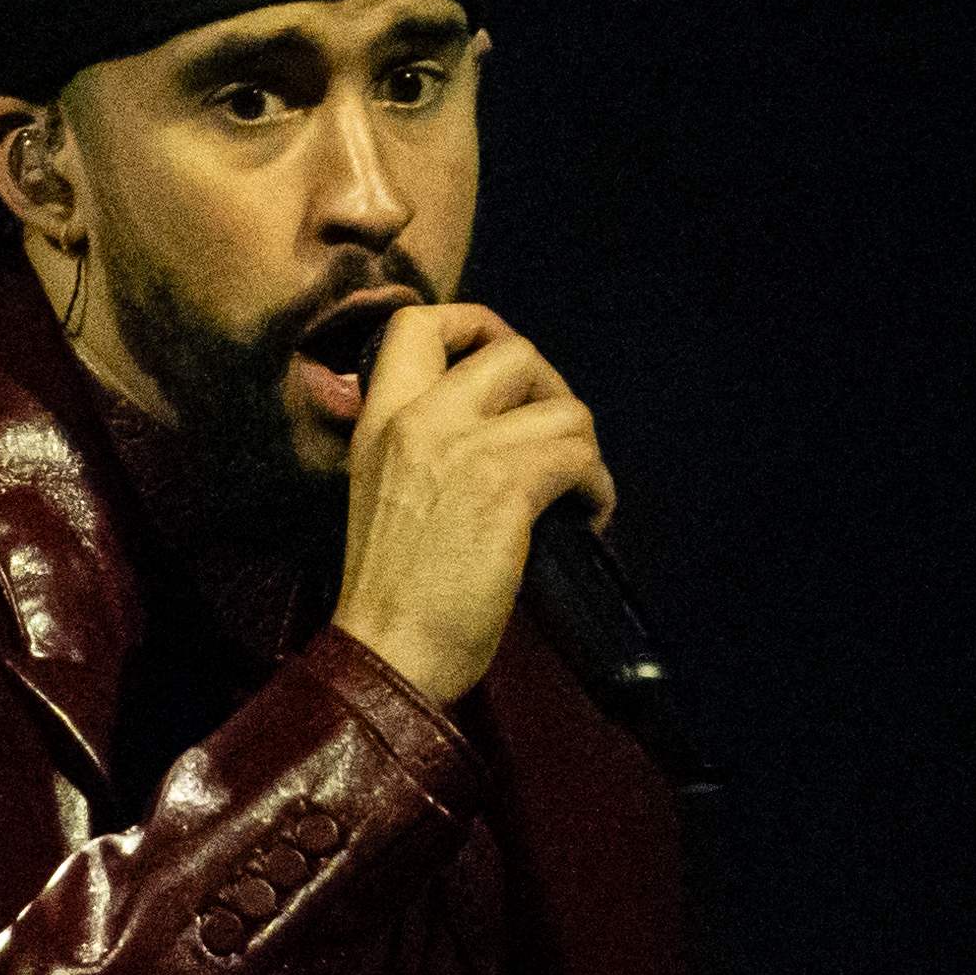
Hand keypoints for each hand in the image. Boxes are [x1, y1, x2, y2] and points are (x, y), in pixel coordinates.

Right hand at [326, 303, 615, 706]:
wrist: (387, 652)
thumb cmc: (391, 594)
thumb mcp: (381, 492)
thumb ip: (421, 446)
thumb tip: (495, 426)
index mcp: (379, 420)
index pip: (417, 322)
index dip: (474, 327)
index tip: (507, 372)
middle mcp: (418, 420)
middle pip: (511, 350)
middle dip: (552, 391)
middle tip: (557, 440)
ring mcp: (463, 449)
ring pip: (562, 409)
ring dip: (583, 451)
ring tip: (575, 494)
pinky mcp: (504, 488)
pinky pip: (578, 456)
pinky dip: (597, 488)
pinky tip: (587, 518)